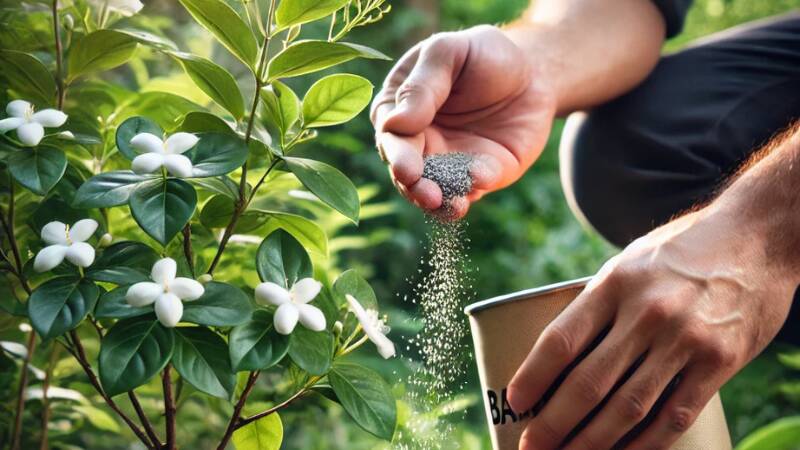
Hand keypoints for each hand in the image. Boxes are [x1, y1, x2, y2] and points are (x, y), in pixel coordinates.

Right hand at [371, 25, 555, 217]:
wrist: (533, 73)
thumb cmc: (483, 55)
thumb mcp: (449, 53)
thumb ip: (422, 86)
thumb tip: (393, 124)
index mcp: (398, 108)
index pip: (390, 134)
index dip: (397, 152)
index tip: (407, 166)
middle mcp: (416, 141)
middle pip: (406, 170)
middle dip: (413, 185)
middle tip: (425, 193)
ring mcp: (444, 163)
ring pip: (432, 191)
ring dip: (439, 202)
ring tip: (452, 205)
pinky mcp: (474, 178)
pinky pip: (467, 193)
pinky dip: (471, 193)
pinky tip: (480, 184)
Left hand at [507, 202, 795, 448]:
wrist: (756, 237)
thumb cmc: (680, 251)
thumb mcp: (629, 262)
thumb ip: (599, 303)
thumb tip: (562, 351)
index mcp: (615, 284)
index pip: (561, 339)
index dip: (532, 376)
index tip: (514, 402)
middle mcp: (646, 313)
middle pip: (589, 382)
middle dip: (554, 423)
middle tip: (531, 446)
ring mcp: (685, 340)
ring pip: (628, 406)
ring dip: (591, 442)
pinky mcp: (719, 362)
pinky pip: (675, 415)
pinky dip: (644, 445)